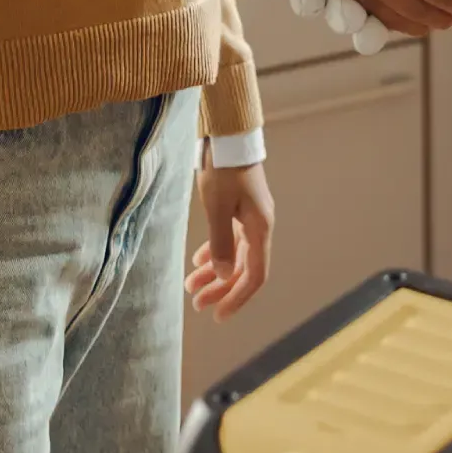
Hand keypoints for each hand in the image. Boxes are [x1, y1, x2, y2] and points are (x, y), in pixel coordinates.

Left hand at [186, 159, 274, 322]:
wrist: (229, 136)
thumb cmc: (223, 170)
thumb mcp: (217, 208)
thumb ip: (220, 243)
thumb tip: (222, 275)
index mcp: (260, 229)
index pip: (254, 275)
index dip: (237, 298)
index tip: (218, 316)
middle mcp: (260, 227)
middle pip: (244, 269)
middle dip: (221, 289)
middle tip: (196, 304)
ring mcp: (251, 218)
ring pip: (236, 255)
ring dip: (215, 273)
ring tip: (191, 286)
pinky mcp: (241, 209)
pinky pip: (232, 240)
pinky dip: (216, 253)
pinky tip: (199, 261)